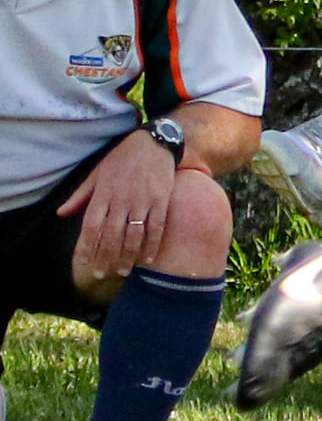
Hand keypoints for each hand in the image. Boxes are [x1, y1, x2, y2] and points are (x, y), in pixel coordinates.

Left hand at [58, 129, 176, 282]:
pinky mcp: (161, 201)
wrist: (153, 144)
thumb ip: (80, 196)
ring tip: (122, 272)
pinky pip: (156, 227)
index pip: (91, 226)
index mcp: (103, 194)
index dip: (87, 247)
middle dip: (105, 257)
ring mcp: (142, 201)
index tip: (84, 264)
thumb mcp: (96, 174)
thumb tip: (61, 214)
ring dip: (127, 256)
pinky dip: (152, 245)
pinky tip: (147, 260)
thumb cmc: (122, 159)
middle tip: (101, 275)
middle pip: (111, 235)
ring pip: (133, 235)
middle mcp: (121, 200)